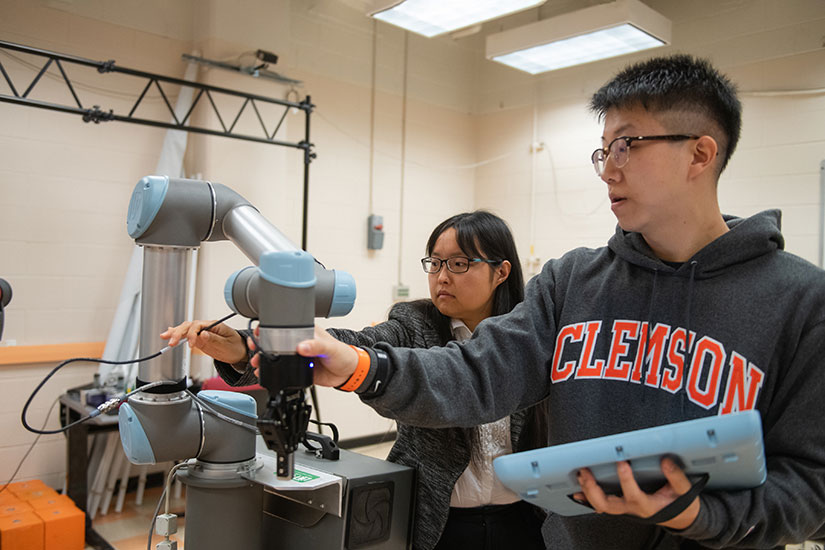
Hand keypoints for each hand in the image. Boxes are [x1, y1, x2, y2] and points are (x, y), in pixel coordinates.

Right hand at [160, 320, 246, 364]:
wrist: (240, 352)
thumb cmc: (236, 347)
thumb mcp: (227, 344)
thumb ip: (214, 339)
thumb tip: (203, 334)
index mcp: (214, 325)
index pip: (198, 325)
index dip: (192, 334)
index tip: (191, 345)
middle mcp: (207, 327)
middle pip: (189, 325)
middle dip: (179, 332)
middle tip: (171, 342)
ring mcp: (203, 333)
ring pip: (186, 329)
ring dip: (175, 332)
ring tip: (165, 336)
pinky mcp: (200, 339)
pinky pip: (187, 335)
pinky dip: (178, 334)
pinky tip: (170, 333)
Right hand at [249, 326, 357, 386]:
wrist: (348, 373)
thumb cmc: (343, 354)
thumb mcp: (330, 347)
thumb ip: (316, 346)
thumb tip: (302, 347)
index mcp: (306, 332)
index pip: (285, 326)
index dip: (271, 327)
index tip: (260, 331)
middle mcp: (300, 342)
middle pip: (276, 341)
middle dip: (263, 344)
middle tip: (255, 348)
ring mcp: (298, 356)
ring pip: (277, 356)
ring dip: (265, 359)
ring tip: (257, 363)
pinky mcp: (298, 370)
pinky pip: (282, 370)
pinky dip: (273, 372)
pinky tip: (266, 373)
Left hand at [574, 457, 699, 529]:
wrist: (680, 517)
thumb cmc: (680, 504)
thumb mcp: (684, 492)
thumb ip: (676, 477)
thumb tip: (666, 461)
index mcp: (648, 506)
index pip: (634, 495)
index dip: (626, 480)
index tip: (622, 462)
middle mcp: (633, 509)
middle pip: (607, 505)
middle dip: (593, 489)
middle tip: (586, 471)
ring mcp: (625, 509)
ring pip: (601, 505)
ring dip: (588, 491)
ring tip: (581, 475)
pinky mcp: (621, 505)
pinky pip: (601, 505)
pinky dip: (588, 498)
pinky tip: (578, 491)